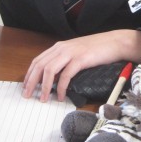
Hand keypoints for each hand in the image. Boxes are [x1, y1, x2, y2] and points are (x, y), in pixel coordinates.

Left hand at [22, 29, 140, 102]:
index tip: (25, 87)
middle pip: (40, 65)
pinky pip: (65, 75)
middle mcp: (62, 48)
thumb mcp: (76, 52)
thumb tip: (53, 77)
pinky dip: (60, 87)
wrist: (115, 42)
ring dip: (44, 87)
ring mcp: (71, 52)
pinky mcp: (80, 59)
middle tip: (27, 95)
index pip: (38, 60)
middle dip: (31, 82)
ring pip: (49, 70)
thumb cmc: (97, 49)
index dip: (29, 74)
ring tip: (43, 99)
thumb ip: (64, 61)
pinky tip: (60, 96)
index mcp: (59, 46)